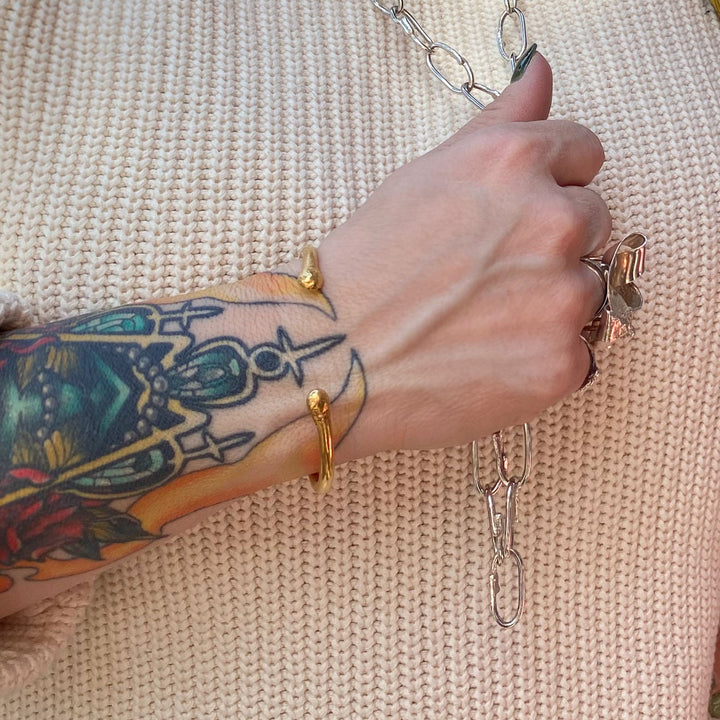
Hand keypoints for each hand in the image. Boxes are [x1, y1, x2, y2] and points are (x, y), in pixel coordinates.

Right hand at [321, 53, 608, 458]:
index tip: (518, 211)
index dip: (552, 180)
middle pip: (593, 220)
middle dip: (554, 241)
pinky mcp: (560, 363)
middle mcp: (553, 222)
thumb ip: (500, 121)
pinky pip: (576, 351)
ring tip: (485, 319)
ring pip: (587, 288)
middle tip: (491, 272)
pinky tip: (491, 357)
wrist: (336, 355)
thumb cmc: (370, 264)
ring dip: (551, 301)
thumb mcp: (427, 174)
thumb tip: (543, 71)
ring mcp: (563, 299)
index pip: (585, 152)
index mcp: (517, 162)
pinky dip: (542, 355)